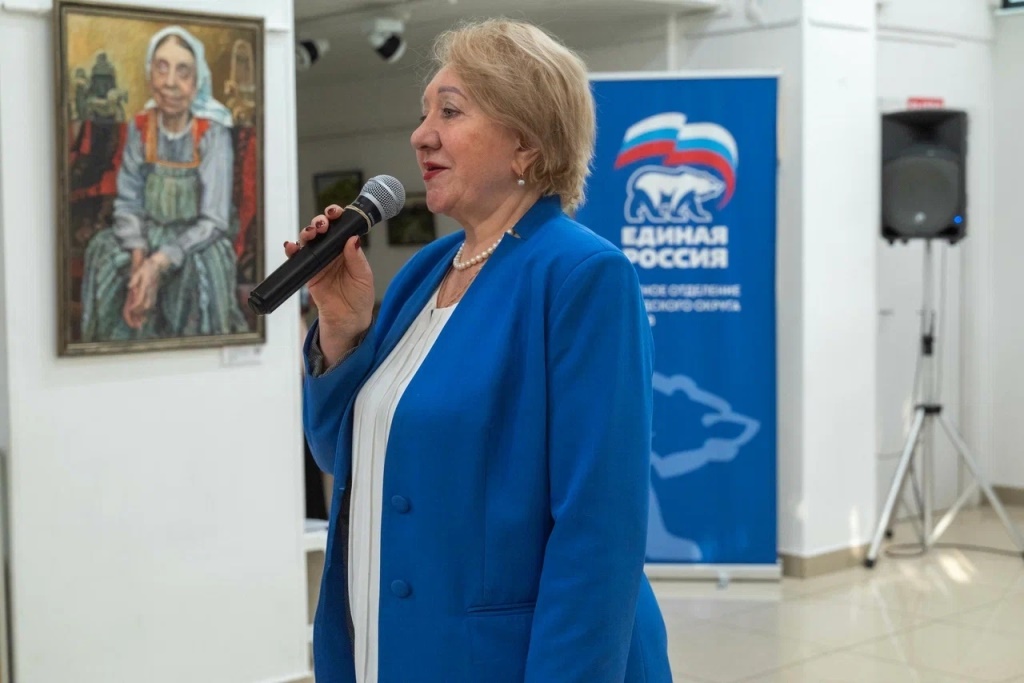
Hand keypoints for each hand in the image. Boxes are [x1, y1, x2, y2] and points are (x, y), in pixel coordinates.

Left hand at [122, 252, 168, 328]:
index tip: (131, 309)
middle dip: (140, 312)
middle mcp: (150, 290)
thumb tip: (129, 286)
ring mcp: (154, 292)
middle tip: (134, 317)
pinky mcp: (155, 292)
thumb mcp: (139, 271)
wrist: (159, 265)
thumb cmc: (147, 267)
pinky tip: (146, 313)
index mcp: (146, 285)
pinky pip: (152, 303)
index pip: (141, 297)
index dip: (136, 305)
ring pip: (150, 305)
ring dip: (145, 313)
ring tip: (140, 320)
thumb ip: (135, 279)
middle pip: (146, 304)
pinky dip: (149, 309)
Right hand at [284, 204, 373, 363]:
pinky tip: (292, 247)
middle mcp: (332, 251)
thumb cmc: (360, 297)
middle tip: (322, 225)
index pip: (341, 226)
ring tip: (310, 234)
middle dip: (320, 222)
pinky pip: (298, 258)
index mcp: (347, 248)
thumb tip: (352, 239)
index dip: (336, 216)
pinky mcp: (308, 272)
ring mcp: (319, 260)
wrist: (348, 320)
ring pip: (309, 240)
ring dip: (307, 233)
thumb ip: (356, 258)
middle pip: (322, 229)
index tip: (335, 212)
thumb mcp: (363, 277)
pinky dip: (292, 250)